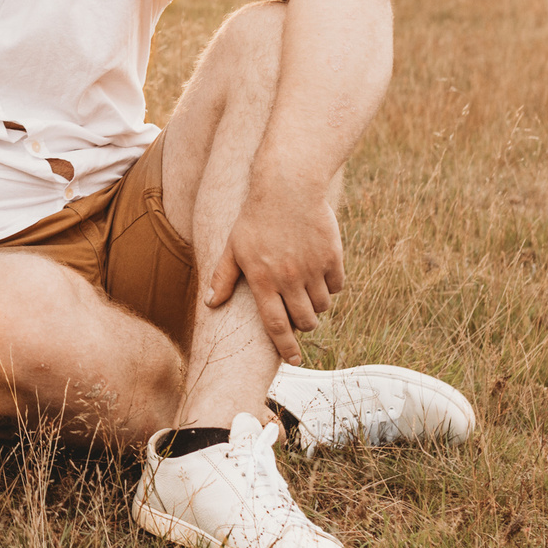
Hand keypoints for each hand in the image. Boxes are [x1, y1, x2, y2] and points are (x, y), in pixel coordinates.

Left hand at [206, 179, 346, 364]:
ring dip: (317, 306)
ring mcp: (312, 269)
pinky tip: (320, 275)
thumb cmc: (255, 217)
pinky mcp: (332, 257)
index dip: (285, 348)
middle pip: (304, 321)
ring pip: (322, 306)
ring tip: (307, 292)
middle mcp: (288, 279)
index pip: (275, 326)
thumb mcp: (233, 246)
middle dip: (304, 325)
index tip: (294, 361)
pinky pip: (337, 286)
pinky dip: (331, 287)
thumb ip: (223, 277)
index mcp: (262, 280)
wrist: (288, 186)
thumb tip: (210, 304)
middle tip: (300, 317)